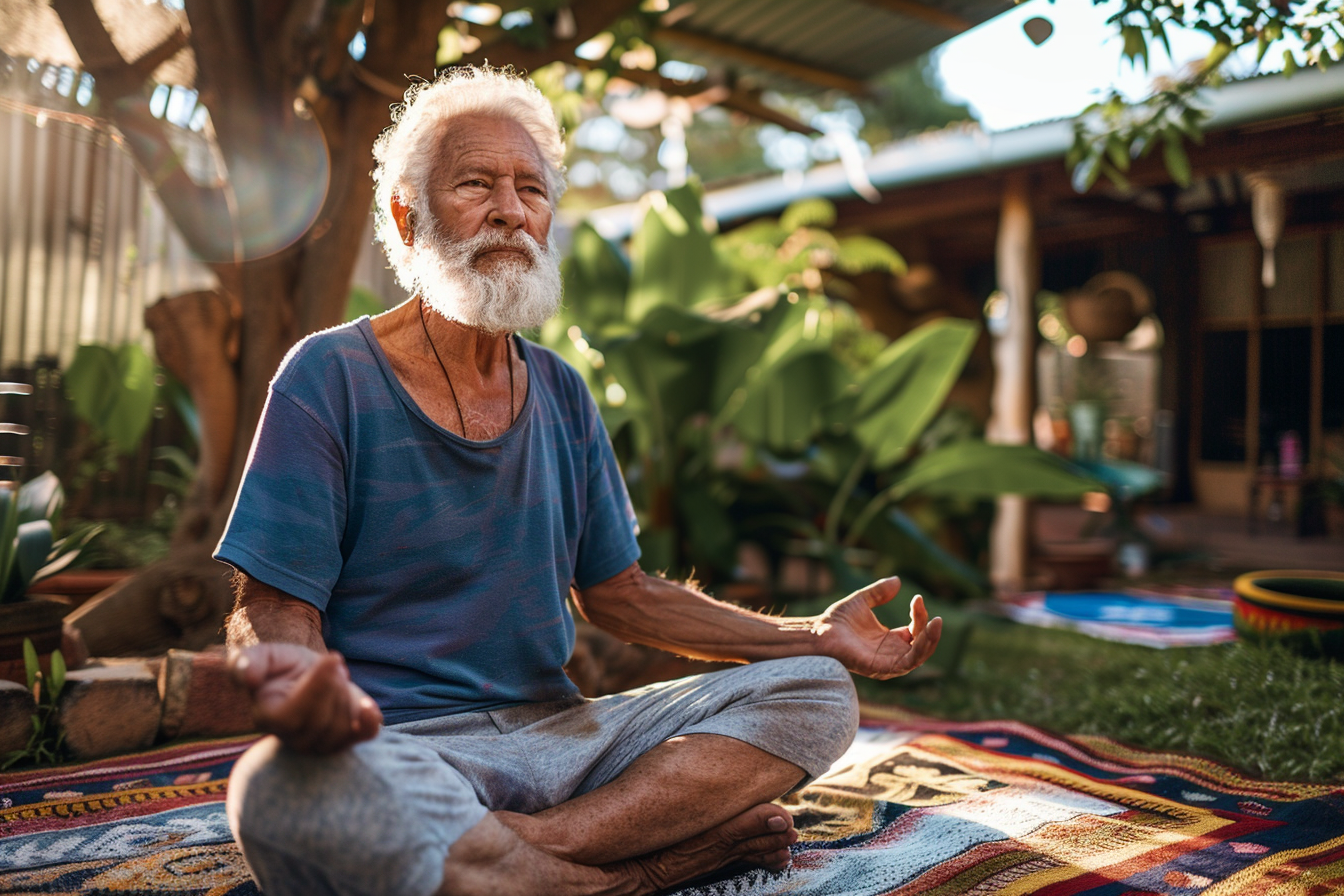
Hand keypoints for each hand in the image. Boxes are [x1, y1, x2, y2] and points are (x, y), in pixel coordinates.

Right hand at [228, 643, 381, 753]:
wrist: (309, 671)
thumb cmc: (283, 665)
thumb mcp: (264, 655)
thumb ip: (247, 662)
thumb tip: (246, 677)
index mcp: (268, 718)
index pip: (291, 717)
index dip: (315, 688)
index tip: (332, 658)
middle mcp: (293, 738)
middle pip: (320, 722)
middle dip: (332, 685)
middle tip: (332, 663)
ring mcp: (321, 743)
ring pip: (341, 728)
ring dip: (345, 694)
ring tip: (338, 676)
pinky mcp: (347, 737)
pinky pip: (363, 737)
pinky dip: (369, 722)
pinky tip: (367, 705)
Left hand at [814, 577, 941, 679]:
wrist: (819, 630)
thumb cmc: (837, 620)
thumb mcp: (862, 600)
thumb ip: (879, 592)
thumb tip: (898, 580)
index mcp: (889, 640)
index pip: (914, 630)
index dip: (919, 615)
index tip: (917, 598)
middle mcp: (891, 653)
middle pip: (921, 645)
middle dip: (930, 630)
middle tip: (932, 614)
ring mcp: (887, 663)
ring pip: (919, 656)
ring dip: (930, 640)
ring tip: (936, 623)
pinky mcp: (881, 669)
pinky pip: (908, 663)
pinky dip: (920, 649)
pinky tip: (925, 633)